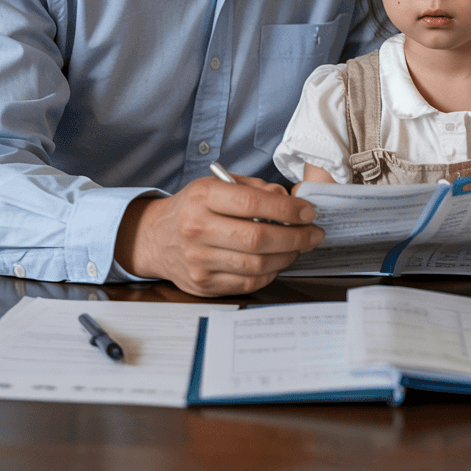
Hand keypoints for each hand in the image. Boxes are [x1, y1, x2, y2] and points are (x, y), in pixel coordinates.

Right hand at [115, 174, 323, 296]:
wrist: (156, 237)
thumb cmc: (194, 207)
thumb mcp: (218, 185)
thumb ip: (254, 189)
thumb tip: (289, 201)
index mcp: (203, 197)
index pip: (251, 203)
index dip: (286, 210)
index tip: (307, 212)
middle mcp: (197, 229)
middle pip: (257, 239)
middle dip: (295, 237)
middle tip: (314, 234)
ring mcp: (198, 261)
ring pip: (255, 264)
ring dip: (287, 257)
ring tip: (299, 247)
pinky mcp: (203, 284)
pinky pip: (247, 283)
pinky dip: (269, 273)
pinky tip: (277, 261)